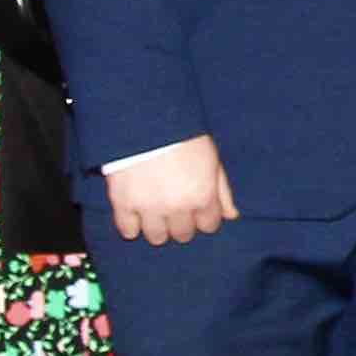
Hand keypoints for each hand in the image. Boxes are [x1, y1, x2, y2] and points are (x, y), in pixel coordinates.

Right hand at [104, 134, 236, 245]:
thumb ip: (222, 190)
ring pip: (157, 237)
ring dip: (158, 228)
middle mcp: (177, 207)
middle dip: (182, 224)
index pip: (209, 226)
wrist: (147, 118)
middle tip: (176, 208)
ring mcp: (149, 208)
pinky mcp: (123, 204)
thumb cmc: (183, 134)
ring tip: (156, 212)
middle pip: (183, 234)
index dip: (204, 217)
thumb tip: (232, 215)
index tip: (198, 210)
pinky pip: (128, 231)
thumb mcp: (212, 158)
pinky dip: (132, 225)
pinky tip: (136, 214)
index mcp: (202, 195)